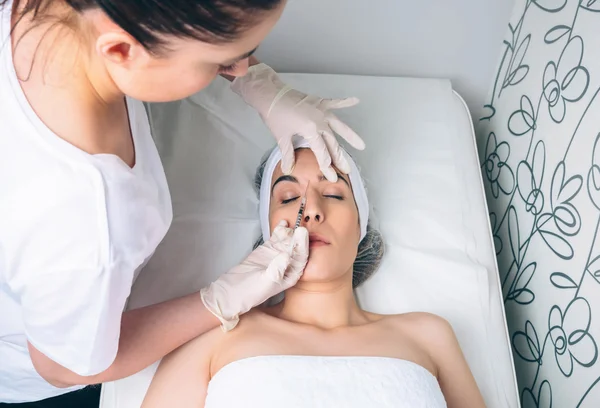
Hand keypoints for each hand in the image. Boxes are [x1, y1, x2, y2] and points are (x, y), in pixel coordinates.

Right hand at [200, 221, 308, 330]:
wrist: (234, 289)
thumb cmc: (252, 291)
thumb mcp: (267, 282)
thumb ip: (277, 269)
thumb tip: (287, 255)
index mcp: (291, 275)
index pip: (301, 258)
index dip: (302, 246)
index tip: (302, 235)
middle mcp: (288, 265)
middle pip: (295, 248)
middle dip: (297, 238)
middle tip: (299, 227)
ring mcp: (278, 255)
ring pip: (286, 241)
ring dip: (289, 233)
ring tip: (289, 225)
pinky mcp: (268, 249)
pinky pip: (276, 238)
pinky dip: (280, 230)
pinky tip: (284, 223)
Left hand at [231, 63, 364, 181]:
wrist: (270, 93)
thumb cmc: (275, 115)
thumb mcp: (281, 137)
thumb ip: (288, 154)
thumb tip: (288, 169)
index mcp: (311, 130)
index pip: (322, 152)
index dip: (327, 166)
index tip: (332, 177)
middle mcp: (320, 121)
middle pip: (332, 143)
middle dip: (339, 157)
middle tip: (347, 169)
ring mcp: (321, 111)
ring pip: (339, 126)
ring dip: (350, 136)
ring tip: (361, 145)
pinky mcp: (319, 102)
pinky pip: (335, 102)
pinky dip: (345, 102)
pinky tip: (356, 100)